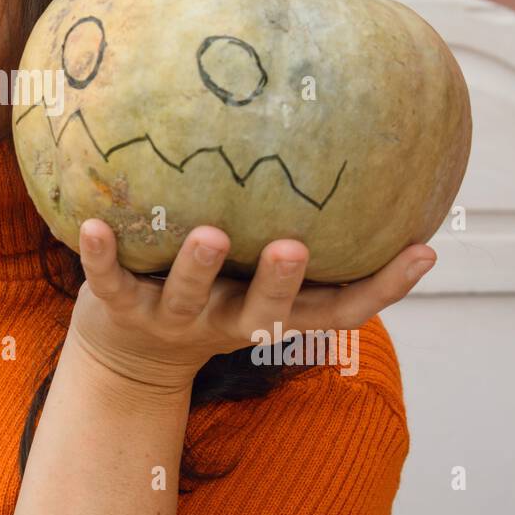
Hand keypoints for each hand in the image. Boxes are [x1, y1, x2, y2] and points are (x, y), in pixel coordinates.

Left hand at [69, 218, 435, 392]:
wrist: (127, 353)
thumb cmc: (206, 292)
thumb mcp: (253, 273)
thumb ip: (293, 230)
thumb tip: (350, 160)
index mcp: (269, 312)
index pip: (338, 311)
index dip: (384, 289)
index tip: (423, 250)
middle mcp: (227, 319)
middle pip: (264, 312)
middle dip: (282, 282)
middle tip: (295, 247)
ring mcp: (173, 318)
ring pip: (188, 297)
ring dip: (198, 268)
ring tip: (208, 234)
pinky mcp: (120, 308)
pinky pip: (110, 282)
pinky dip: (99, 256)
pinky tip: (92, 224)